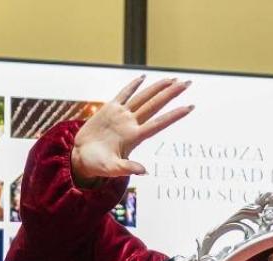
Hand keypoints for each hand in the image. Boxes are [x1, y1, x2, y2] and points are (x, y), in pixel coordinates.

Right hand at [71, 76, 193, 185]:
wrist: (82, 157)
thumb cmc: (97, 165)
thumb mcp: (112, 168)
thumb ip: (127, 168)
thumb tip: (144, 171)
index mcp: (134, 137)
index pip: (159, 123)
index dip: (175, 115)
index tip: (190, 107)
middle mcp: (131, 124)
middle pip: (155, 106)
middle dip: (171, 94)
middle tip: (187, 83)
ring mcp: (121, 116)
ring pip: (143, 98)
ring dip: (158, 88)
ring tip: (173, 79)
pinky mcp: (109, 109)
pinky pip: (123, 94)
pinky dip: (132, 85)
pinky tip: (143, 77)